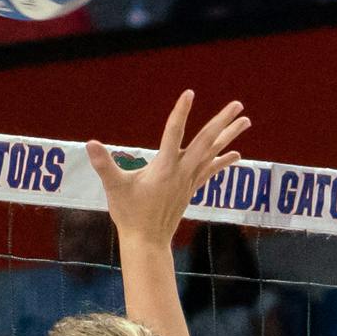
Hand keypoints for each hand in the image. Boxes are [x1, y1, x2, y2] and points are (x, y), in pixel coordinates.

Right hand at [85, 92, 249, 244]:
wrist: (147, 241)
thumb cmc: (129, 214)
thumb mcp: (114, 188)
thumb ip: (104, 164)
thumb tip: (90, 143)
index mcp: (163, 167)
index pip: (173, 133)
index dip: (181, 113)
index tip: (189, 93)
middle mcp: (181, 171)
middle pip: (206, 141)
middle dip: (222, 122)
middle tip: (238, 104)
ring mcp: (189, 180)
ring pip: (213, 153)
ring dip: (230, 136)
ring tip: (246, 120)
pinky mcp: (190, 188)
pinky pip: (210, 170)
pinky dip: (224, 161)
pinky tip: (236, 154)